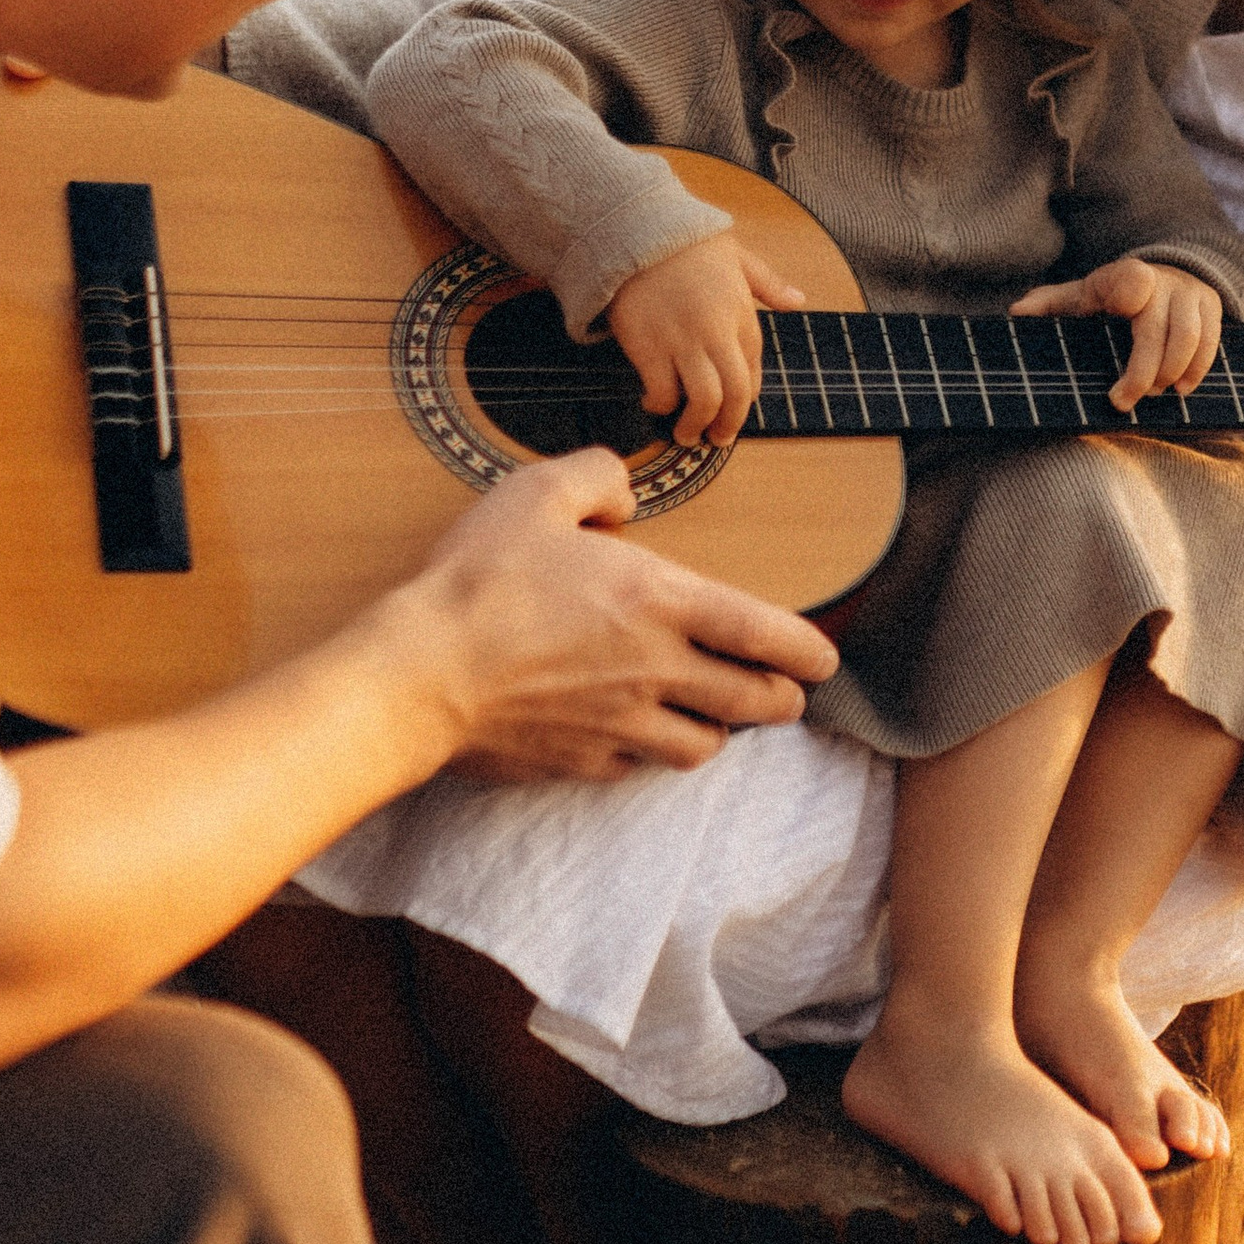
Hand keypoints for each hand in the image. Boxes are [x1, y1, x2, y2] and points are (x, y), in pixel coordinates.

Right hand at [396, 450, 836, 780]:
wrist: (420, 677)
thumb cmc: (477, 583)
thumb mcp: (535, 495)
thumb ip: (595, 477)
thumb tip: (624, 486)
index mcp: (659, 602)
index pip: (765, 635)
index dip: (806, 651)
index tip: (823, 659)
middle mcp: (656, 671)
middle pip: (755, 703)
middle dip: (781, 698)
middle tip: (784, 692)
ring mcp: (623, 725)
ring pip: (704, 746)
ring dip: (719, 731)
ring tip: (713, 715)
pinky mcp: (584, 763)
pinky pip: (639, 766)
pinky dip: (650, 753)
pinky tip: (637, 735)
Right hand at [607, 232, 807, 446]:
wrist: (637, 229)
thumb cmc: (687, 242)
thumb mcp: (738, 256)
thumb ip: (768, 282)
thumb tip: (799, 300)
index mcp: (742, 313)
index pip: (753, 370)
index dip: (745, 397)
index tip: (734, 408)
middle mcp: (717, 332)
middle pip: (734, 394)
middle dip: (728, 424)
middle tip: (717, 439)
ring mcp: (683, 341)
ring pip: (703, 400)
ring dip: (696, 425)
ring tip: (687, 434)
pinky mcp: (649, 346)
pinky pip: (662, 391)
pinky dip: (660, 405)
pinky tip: (653, 403)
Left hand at [1010, 254, 1223, 409]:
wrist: (1166, 274)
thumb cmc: (1113, 295)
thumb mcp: (1081, 296)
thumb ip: (1050, 304)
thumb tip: (1016, 313)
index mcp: (1123, 276)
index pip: (1130, 280)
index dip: (1130, 292)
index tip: (1123, 309)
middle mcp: (1160, 280)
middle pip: (1156, 331)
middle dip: (1141, 373)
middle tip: (1122, 402)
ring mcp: (1189, 292)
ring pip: (1188, 339)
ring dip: (1171, 374)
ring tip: (1154, 395)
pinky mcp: (1211, 305)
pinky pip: (1210, 342)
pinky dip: (1197, 369)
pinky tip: (1181, 389)